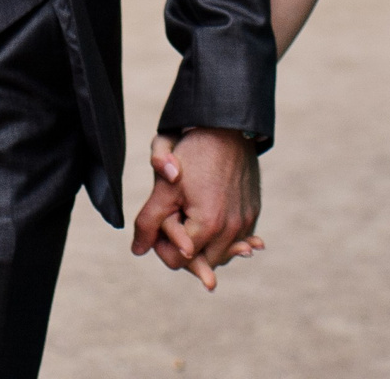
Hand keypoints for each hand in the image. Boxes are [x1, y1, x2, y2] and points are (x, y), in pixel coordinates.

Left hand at [130, 129, 262, 288]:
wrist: (228, 128)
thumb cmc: (193, 154)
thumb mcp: (164, 187)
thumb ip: (148, 222)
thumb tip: (137, 250)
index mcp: (208, 225)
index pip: (177, 261)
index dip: (163, 245)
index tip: (161, 221)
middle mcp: (232, 229)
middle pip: (200, 261)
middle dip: (185, 246)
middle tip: (176, 216)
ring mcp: (245, 222)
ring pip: (220, 254)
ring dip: (204, 244)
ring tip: (191, 215)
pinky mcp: (253, 213)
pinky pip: (236, 241)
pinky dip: (223, 237)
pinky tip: (211, 219)